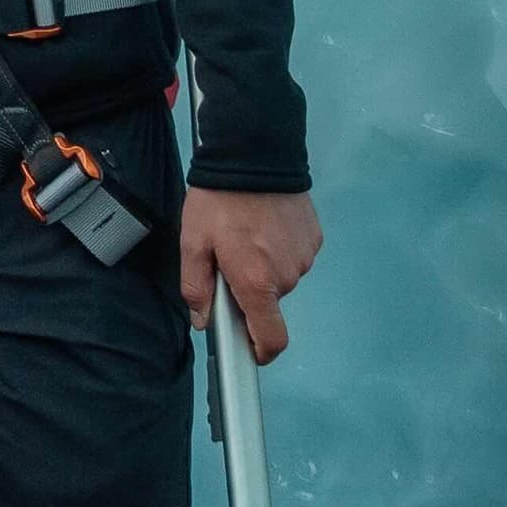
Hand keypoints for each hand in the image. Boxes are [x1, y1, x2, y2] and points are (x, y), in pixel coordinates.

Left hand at [181, 186, 319, 361]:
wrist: (255, 155)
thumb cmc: (219, 200)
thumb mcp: (193, 242)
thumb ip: (196, 287)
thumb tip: (204, 320)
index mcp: (256, 282)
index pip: (272, 338)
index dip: (261, 351)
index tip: (249, 348)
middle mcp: (286, 275)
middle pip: (269, 303)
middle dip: (249, 290)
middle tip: (228, 259)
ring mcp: (304, 257)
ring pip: (281, 278)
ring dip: (264, 267)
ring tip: (246, 235)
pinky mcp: (314, 238)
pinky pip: (293, 257)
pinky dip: (278, 250)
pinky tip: (264, 225)